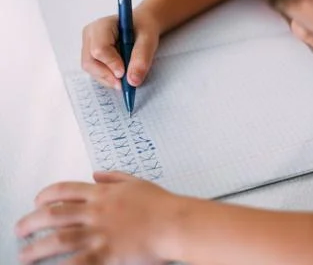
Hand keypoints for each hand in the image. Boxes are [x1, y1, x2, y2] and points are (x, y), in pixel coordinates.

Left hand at [16, 172, 186, 264]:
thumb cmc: (161, 204)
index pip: (65, 190)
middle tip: (20, 229)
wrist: (175, 222)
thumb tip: (96, 174)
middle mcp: (96, 211)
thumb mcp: (137, 182)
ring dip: (37, 248)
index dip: (46, 195)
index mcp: (103, 194)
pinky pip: (78, 262)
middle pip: (54, 214)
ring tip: (25, 255)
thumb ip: (114, 177)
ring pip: (59, 239)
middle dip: (32, 222)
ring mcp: (100, 232)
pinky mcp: (106, 252)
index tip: (37, 201)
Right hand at [81, 9, 161, 89]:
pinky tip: (121, 77)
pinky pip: (95, 73)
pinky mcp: (92, 57)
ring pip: (91, 70)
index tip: (123, 74)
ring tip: (126, 80)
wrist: (142, 25)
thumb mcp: (148, 39)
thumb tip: (133, 81)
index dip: (111, 64)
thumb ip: (141, 58)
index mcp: (102, 26)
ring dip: (109, 79)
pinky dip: (109, 79)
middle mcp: (90, 36)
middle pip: (90, 62)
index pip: (99, 49)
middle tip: (125, 85)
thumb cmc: (144, 28)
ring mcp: (88, 47)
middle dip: (108, 76)